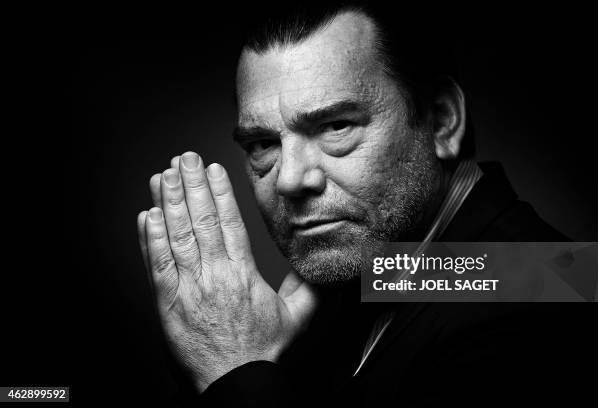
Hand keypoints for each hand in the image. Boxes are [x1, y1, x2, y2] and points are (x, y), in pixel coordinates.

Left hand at [136, 152, 317, 391]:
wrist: (236, 381)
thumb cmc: (263, 351)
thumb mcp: (297, 316)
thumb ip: (306, 285)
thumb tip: (312, 261)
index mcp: (243, 274)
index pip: (229, 223)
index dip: (219, 193)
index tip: (213, 170)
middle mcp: (214, 274)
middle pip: (200, 221)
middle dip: (191, 185)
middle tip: (184, 159)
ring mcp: (188, 287)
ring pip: (176, 236)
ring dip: (168, 202)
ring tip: (164, 175)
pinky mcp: (168, 302)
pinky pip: (157, 264)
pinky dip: (150, 239)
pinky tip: (147, 215)